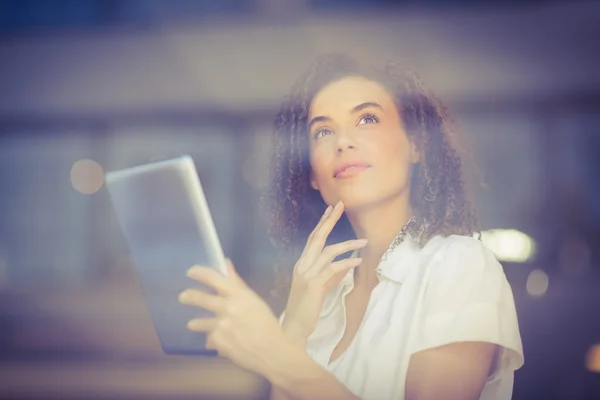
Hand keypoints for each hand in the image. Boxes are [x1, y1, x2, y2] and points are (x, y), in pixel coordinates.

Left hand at [178, 261, 288, 374]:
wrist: (272, 352)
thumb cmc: (267, 325)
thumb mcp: (254, 301)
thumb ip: (237, 284)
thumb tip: (225, 264)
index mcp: (239, 295)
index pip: (213, 278)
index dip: (199, 273)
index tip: (191, 272)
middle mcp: (228, 308)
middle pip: (200, 298)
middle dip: (188, 297)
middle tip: (183, 297)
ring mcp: (221, 326)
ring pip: (199, 322)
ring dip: (195, 323)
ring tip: (192, 324)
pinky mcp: (218, 342)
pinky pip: (209, 338)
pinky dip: (213, 340)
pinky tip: (218, 342)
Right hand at [281, 201, 366, 345]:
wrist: (294, 327)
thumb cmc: (306, 309)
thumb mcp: (319, 289)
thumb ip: (331, 276)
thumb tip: (346, 265)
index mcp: (302, 264)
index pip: (312, 239)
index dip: (322, 223)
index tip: (331, 209)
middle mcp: (302, 265)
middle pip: (317, 237)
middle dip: (329, 220)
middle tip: (340, 205)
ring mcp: (307, 274)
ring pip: (328, 251)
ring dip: (347, 244)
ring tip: (363, 241)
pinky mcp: (313, 285)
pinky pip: (332, 268)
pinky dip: (346, 262)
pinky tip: (357, 260)